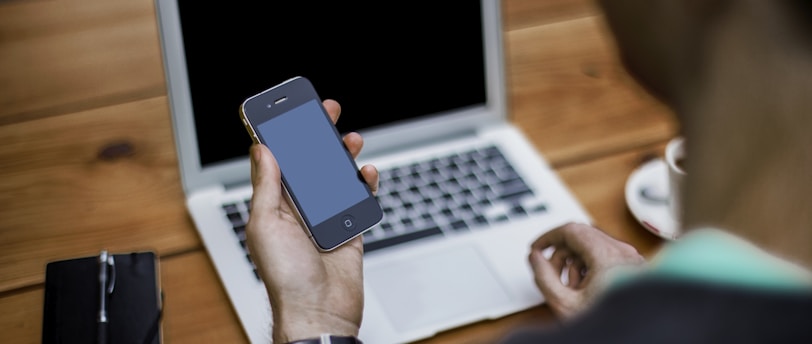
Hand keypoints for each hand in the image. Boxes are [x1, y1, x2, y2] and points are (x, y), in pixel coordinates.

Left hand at [245, 99, 378, 342]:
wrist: (320, 312)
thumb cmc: (286, 278)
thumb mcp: (266, 225)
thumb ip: (266, 186)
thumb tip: (262, 150)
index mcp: (274, 206)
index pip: (278, 161)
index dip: (283, 135)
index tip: (290, 111)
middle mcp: (299, 209)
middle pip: (310, 164)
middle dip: (317, 136)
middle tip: (326, 112)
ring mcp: (325, 218)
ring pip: (336, 177)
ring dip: (343, 156)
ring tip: (351, 140)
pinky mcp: (349, 229)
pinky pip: (359, 199)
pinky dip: (364, 184)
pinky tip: (366, 173)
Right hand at [528, 222, 644, 318]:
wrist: (635, 336)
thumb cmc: (610, 324)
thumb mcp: (565, 304)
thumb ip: (544, 277)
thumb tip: (535, 258)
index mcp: (607, 256)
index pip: (571, 230)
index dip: (548, 237)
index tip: (536, 248)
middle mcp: (623, 252)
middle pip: (581, 237)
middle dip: (560, 254)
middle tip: (550, 272)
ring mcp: (631, 258)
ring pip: (592, 246)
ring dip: (574, 261)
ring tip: (571, 287)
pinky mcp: (634, 266)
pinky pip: (605, 256)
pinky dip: (589, 266)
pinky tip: (585, 288)